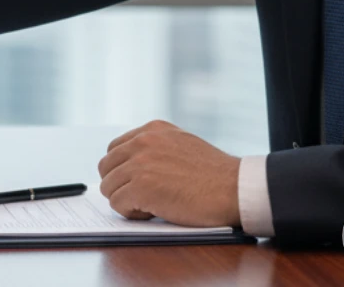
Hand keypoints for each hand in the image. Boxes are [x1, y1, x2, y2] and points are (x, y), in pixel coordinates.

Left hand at [96, 120, 240, 226]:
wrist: (237, 189)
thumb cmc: (214, 175)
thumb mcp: (182, 145)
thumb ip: (155, 148)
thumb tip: (127, 165)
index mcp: (152, 130)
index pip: (114, 149)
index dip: (122, 170)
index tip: (138, 182)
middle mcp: (143, 142)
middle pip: (106, 168)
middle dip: (120, 185)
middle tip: (143, 197)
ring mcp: (140, 163)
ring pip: (108, 188)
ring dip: (127, 201)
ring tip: (153, 204)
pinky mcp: (141, 186)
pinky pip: (117, 204)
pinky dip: (132, 213)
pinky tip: (155, 212)